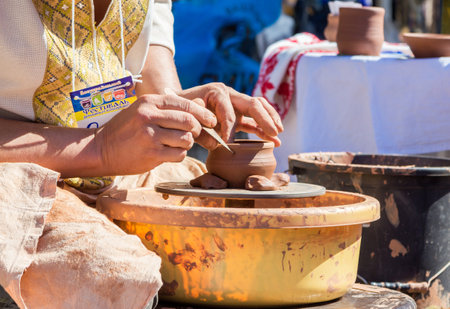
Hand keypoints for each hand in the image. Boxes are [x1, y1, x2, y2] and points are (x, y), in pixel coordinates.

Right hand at [95, 94, 216, 174]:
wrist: (100, 148)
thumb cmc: (126, 129)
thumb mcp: (145, 111)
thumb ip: (172, 108)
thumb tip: (202, 105)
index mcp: (149, 102)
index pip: (185, 103)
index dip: (202, 113)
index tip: (211, 120)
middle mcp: (149, 116)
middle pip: (189, 121)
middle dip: (197, 129)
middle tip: (193, 134)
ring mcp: (150, 136)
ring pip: (186, 139)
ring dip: (187, 144)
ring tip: (176, 144)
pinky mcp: (151, 154)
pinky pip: (179, 154)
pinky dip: (179, 155)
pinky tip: (168, 153)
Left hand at [177, 83, 282, 148]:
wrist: (178, 104)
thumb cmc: (181, 110)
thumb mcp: (187, 118)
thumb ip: (200, 130)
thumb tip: (218, 144)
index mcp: (217, 93)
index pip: (229, 113)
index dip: (229, 129)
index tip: (225, 144)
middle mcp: (230, 94)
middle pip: (253, 104)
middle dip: (265, 118)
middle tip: (274, 132)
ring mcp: (235, 103)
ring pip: (259, 108)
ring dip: (270, 120)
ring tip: (278, 134)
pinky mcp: (238, 113)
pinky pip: (254, 119)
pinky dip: (263, 129)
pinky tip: (274, 140)